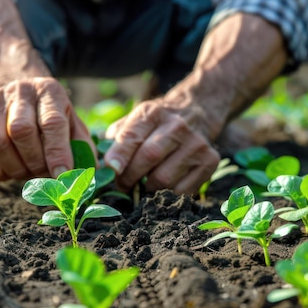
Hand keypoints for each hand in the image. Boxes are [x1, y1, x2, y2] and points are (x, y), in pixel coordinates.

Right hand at [0, 77, 94, 180]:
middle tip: (44, 174)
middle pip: (21, 131)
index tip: (62, 175)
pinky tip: (9, 171)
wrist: (20, 94)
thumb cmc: (51, 116)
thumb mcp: (72, 124)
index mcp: (49, 91)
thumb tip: (80, 178)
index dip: (57, 152)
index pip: (52, 122)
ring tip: (27, 172)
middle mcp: (19, 91)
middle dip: (34, 162)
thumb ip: (81, 148)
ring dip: (14, 168)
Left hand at [103, 97, 219, 194]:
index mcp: (152, 113)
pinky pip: (182, 191)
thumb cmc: (156, 123)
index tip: (110, 169)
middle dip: (129, 178)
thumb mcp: (135, 119)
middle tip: (121, 185)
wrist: (197, 112)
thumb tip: (97, 164)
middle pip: (149, 158)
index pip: (132, 135)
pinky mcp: (210, 162)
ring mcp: (196, 145)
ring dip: (147, 189)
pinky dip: (166, 195)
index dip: (119, 155)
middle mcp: (177, 126)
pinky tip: (161, 187)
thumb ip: (114, 138)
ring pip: (164, 180)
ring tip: (141, 185)